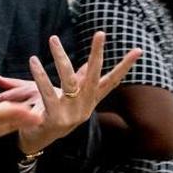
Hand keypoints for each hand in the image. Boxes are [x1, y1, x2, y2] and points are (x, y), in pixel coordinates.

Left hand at [15, 32, 141, 155]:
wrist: (37, 139)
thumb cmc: (53, 111)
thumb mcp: (70, 96)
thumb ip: (78, 80)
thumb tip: (87, 62)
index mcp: (90, 100)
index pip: (111, 81)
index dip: (125, 66)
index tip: (138, 51)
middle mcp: (83, 107)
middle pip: (93, 76)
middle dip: (97, 54)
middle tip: (101, 33)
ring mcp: (70, 114)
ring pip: (68, 81)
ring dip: (60, 58)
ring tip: (51, 41)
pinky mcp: (53, 119)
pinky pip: (47, 94)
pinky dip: (40, 76)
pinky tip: (34, 62)